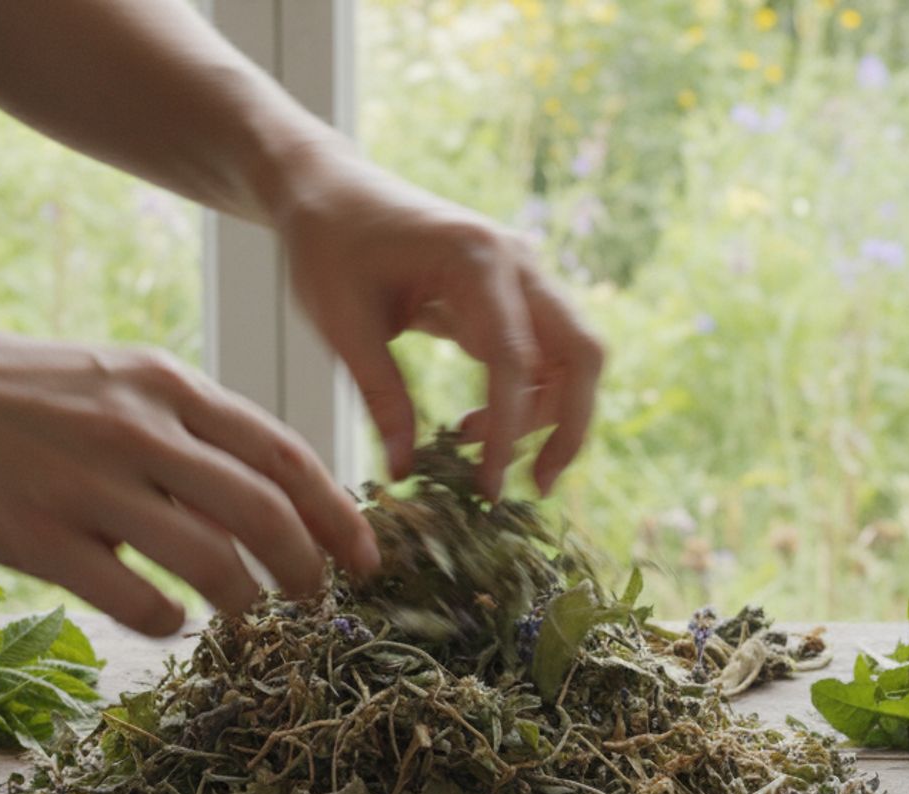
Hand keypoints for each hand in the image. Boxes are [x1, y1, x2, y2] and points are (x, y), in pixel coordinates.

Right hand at [0, 329, 379, 635]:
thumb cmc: (16, 390)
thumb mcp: (115, 377)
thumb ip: (188, 425)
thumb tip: (268, 491)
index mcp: (165, 385)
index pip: (283, 453)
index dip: (338, 513)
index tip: (366, 557)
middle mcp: (138, 429)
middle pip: (264, 513)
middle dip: (310, 570)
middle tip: (321, 604)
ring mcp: (89, 485)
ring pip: (212, 563)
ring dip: (250, 605)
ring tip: (255, 621)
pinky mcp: (40, 538)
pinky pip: (137, 602)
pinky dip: (170, 624)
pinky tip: (168, 623)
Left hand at [273, 148, 603, 499]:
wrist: (327, 190)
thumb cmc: (327, 245)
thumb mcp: (342, 324)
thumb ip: (381, 396)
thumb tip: (406, 473)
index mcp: (476, 258)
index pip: (515, 359)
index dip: (509, 430)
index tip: (489, 487)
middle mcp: (516, 262)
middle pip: (581, 352)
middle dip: (569, 426)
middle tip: (535, 486)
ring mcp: (521, 275)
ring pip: (571, 356)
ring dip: (545, 414)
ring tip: (475, 450)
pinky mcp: (510, 293)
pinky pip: (543, 353)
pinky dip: (524, 397)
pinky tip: (472, 425)